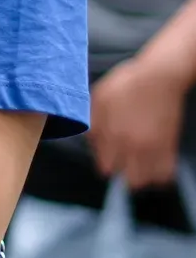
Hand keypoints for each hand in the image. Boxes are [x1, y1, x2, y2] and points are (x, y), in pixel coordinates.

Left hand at [88, 53, 185, 189]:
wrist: (159, 76)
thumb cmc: (127, 83)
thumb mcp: (100, 97)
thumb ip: (93, 121)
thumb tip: (90, 141)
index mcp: (111, 134)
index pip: (105, 167)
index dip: (105, 162)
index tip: (109, 156)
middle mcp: (131, 145)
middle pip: (127, 179)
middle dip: (123, 173)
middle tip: (124, 162)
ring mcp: (151, 148)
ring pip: (146, 181)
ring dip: (141, 177)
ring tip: (139, 166)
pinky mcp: (168, 146)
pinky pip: (165, 174)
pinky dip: (160, 175)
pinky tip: (154, 165)